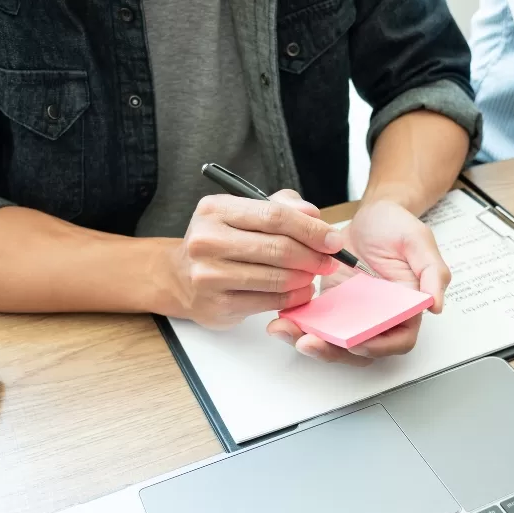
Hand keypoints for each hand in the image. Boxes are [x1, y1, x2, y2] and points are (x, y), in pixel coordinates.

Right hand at [169, 190, 341, 328]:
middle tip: (330, 261)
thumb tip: (314, 215)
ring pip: (276, 277)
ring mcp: (209, 275)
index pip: (274, 215)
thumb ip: (282, 207)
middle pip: (277, 248)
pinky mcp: (218, 305)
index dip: (311, 228)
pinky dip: (293, 298)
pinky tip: (301, 292)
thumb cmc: (221, 242)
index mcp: (216, 210)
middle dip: (313, 256)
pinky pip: (269, 302)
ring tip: (314, 275)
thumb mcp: (244, 213)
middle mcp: (207, 240)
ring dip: (305, 278)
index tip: (334, 239)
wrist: (180, 277)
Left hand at [266, 199, 451, 365]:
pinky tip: (281, 317)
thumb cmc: (397, 227)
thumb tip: (436, 305)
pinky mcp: (330, 305)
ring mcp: (352, 314)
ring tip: (285, 330)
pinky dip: (297, 323)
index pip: (397, 340)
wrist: (371, 215)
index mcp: (406, 308)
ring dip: (308, 340)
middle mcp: (378, 317)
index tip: (355, 343)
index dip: (377, 347)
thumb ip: (433, 272)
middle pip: (360, 349)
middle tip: (308, 342)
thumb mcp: (419, 241)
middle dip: (333, 351)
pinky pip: (314, 322)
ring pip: (333, 340)